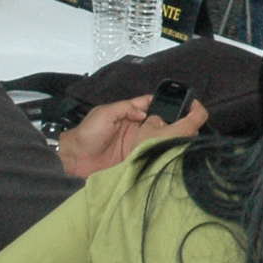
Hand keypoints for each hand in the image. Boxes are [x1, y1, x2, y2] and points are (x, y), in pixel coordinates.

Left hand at [59, 95, 208, 175]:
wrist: (75, 160)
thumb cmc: (86, 134)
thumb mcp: (104, 114)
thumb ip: (124, 108)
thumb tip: (145, 112)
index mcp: (127, 114)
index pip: (148, 105)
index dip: (162, 102)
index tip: (179, 103)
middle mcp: (135, 128)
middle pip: (157, 122)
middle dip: (170, 121)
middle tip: (186, 123)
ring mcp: (136, 145)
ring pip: (157, 139)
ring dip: (166, 138)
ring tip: (182, 137)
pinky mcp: (135, 159)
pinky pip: (150, 155)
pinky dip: (158, 154)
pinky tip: (169, 152)